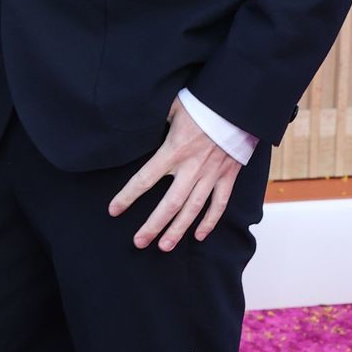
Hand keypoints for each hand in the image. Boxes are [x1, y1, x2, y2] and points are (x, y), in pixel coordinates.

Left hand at [107, 99, 243, 250]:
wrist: (237, 104)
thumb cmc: (203, 104)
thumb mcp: (172, 108)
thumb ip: (155, 122)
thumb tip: (134, 124)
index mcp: (173, 151)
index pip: (144, 179)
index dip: (127, 197)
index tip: (114, 210)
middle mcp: (192, 167)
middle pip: (169, 204)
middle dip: (152, 226)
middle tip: (138, 242)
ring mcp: (212, 174)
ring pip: (193, 209)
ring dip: (178, 230)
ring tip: (163, 247)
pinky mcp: (228, 175)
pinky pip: (219, 204)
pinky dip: (209, 221)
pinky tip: (198, 235)